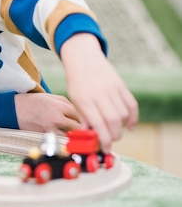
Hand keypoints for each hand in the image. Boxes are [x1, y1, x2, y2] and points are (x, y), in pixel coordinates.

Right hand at [14, 93, 81, 133]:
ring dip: (69, 134)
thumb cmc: (31, 102)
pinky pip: (60, 140)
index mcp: (58, 106)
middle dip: (76, 126)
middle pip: (76, 126)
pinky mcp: (46, 137)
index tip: (74, 117)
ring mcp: (51, 129)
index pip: (77, 114)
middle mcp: (57, 118)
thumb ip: (64, 103)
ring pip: (70, 135)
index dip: (77, 116)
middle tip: (73, 125)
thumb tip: (76, 112)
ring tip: (65, 130)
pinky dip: (61, 138)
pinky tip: (57, 134)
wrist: (14, 110)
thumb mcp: (49, 96)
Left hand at [61, 33, 138, 151]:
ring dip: (122, 127)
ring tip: (115, 132)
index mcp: (84, 98)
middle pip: (114, 121)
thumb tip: (89, 136)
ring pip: (124, 114)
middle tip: (111, 141)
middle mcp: (99, 93)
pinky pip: (132, 105)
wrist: (83, 58)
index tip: (105, 149)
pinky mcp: (121, 85)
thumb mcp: (74, 98)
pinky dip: (133, 117)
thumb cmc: (76, 81)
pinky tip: (130, 126)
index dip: (104, 139)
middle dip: (114, 136)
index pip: (98, 124)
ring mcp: (112, 88)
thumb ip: (83, 116)